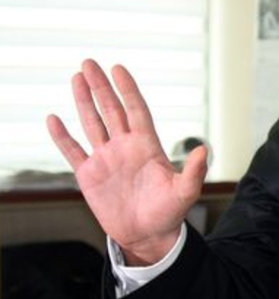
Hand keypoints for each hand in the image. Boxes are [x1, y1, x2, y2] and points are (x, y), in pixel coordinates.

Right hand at [47, 60, 207, 264]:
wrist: (148, 235)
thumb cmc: (169, 213)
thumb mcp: (185, 192)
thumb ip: (194, 171)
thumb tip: (204, 149)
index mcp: (147, 145)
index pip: (135, 109)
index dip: (127, 89)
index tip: (118, 68)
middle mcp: (125, 146)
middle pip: (111, 110)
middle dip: (100, 86)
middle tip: (88, 63)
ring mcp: (106, 158)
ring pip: (92, 123)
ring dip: (83, 101)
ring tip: (76, 78)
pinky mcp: (90, 175)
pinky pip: (73, 151)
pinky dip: (62, 136)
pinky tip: (53, 119)